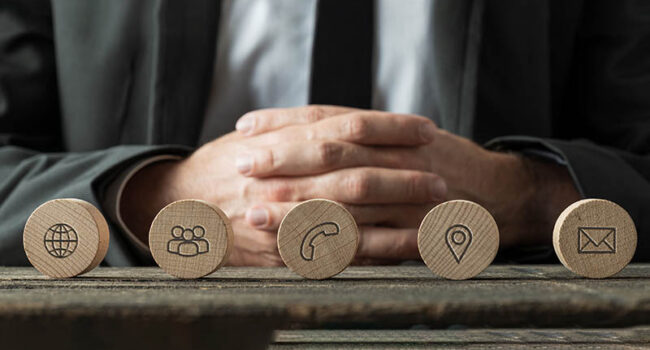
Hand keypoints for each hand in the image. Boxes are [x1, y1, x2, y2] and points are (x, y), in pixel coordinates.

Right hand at [119, 112, 446, 265]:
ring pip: (353, 220)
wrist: (174, 212)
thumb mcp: (252, 138)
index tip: (425, 130)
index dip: (390, 129)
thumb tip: (344, 123)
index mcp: (278, 147)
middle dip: (403, 179)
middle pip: (356, 177)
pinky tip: (408, 252)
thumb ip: (295, 128)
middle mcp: (282, 185)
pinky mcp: (285, 256)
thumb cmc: (217, 170)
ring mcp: (284, 224)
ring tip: (438, 217)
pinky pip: (337, 257)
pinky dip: (377, 254)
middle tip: (440, 178)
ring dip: (400, 219)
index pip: (344, 130)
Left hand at [235, 105, 580, 246]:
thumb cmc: (451, 163)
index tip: (248, 128)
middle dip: (282, 160)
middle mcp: (398, 158)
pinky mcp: (416, 235)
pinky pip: (370, 243)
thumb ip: (368, 133)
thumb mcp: (412, 136)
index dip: (285, 122)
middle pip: (330, 154)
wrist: (504, 194)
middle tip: (242, 166)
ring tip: (257, 212)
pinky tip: (302, 252)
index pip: (328, 119)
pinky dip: (333, 246)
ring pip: (344, 199)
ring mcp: (407, 197)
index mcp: (392, 132)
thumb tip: (316, 129)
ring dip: (297, 206)